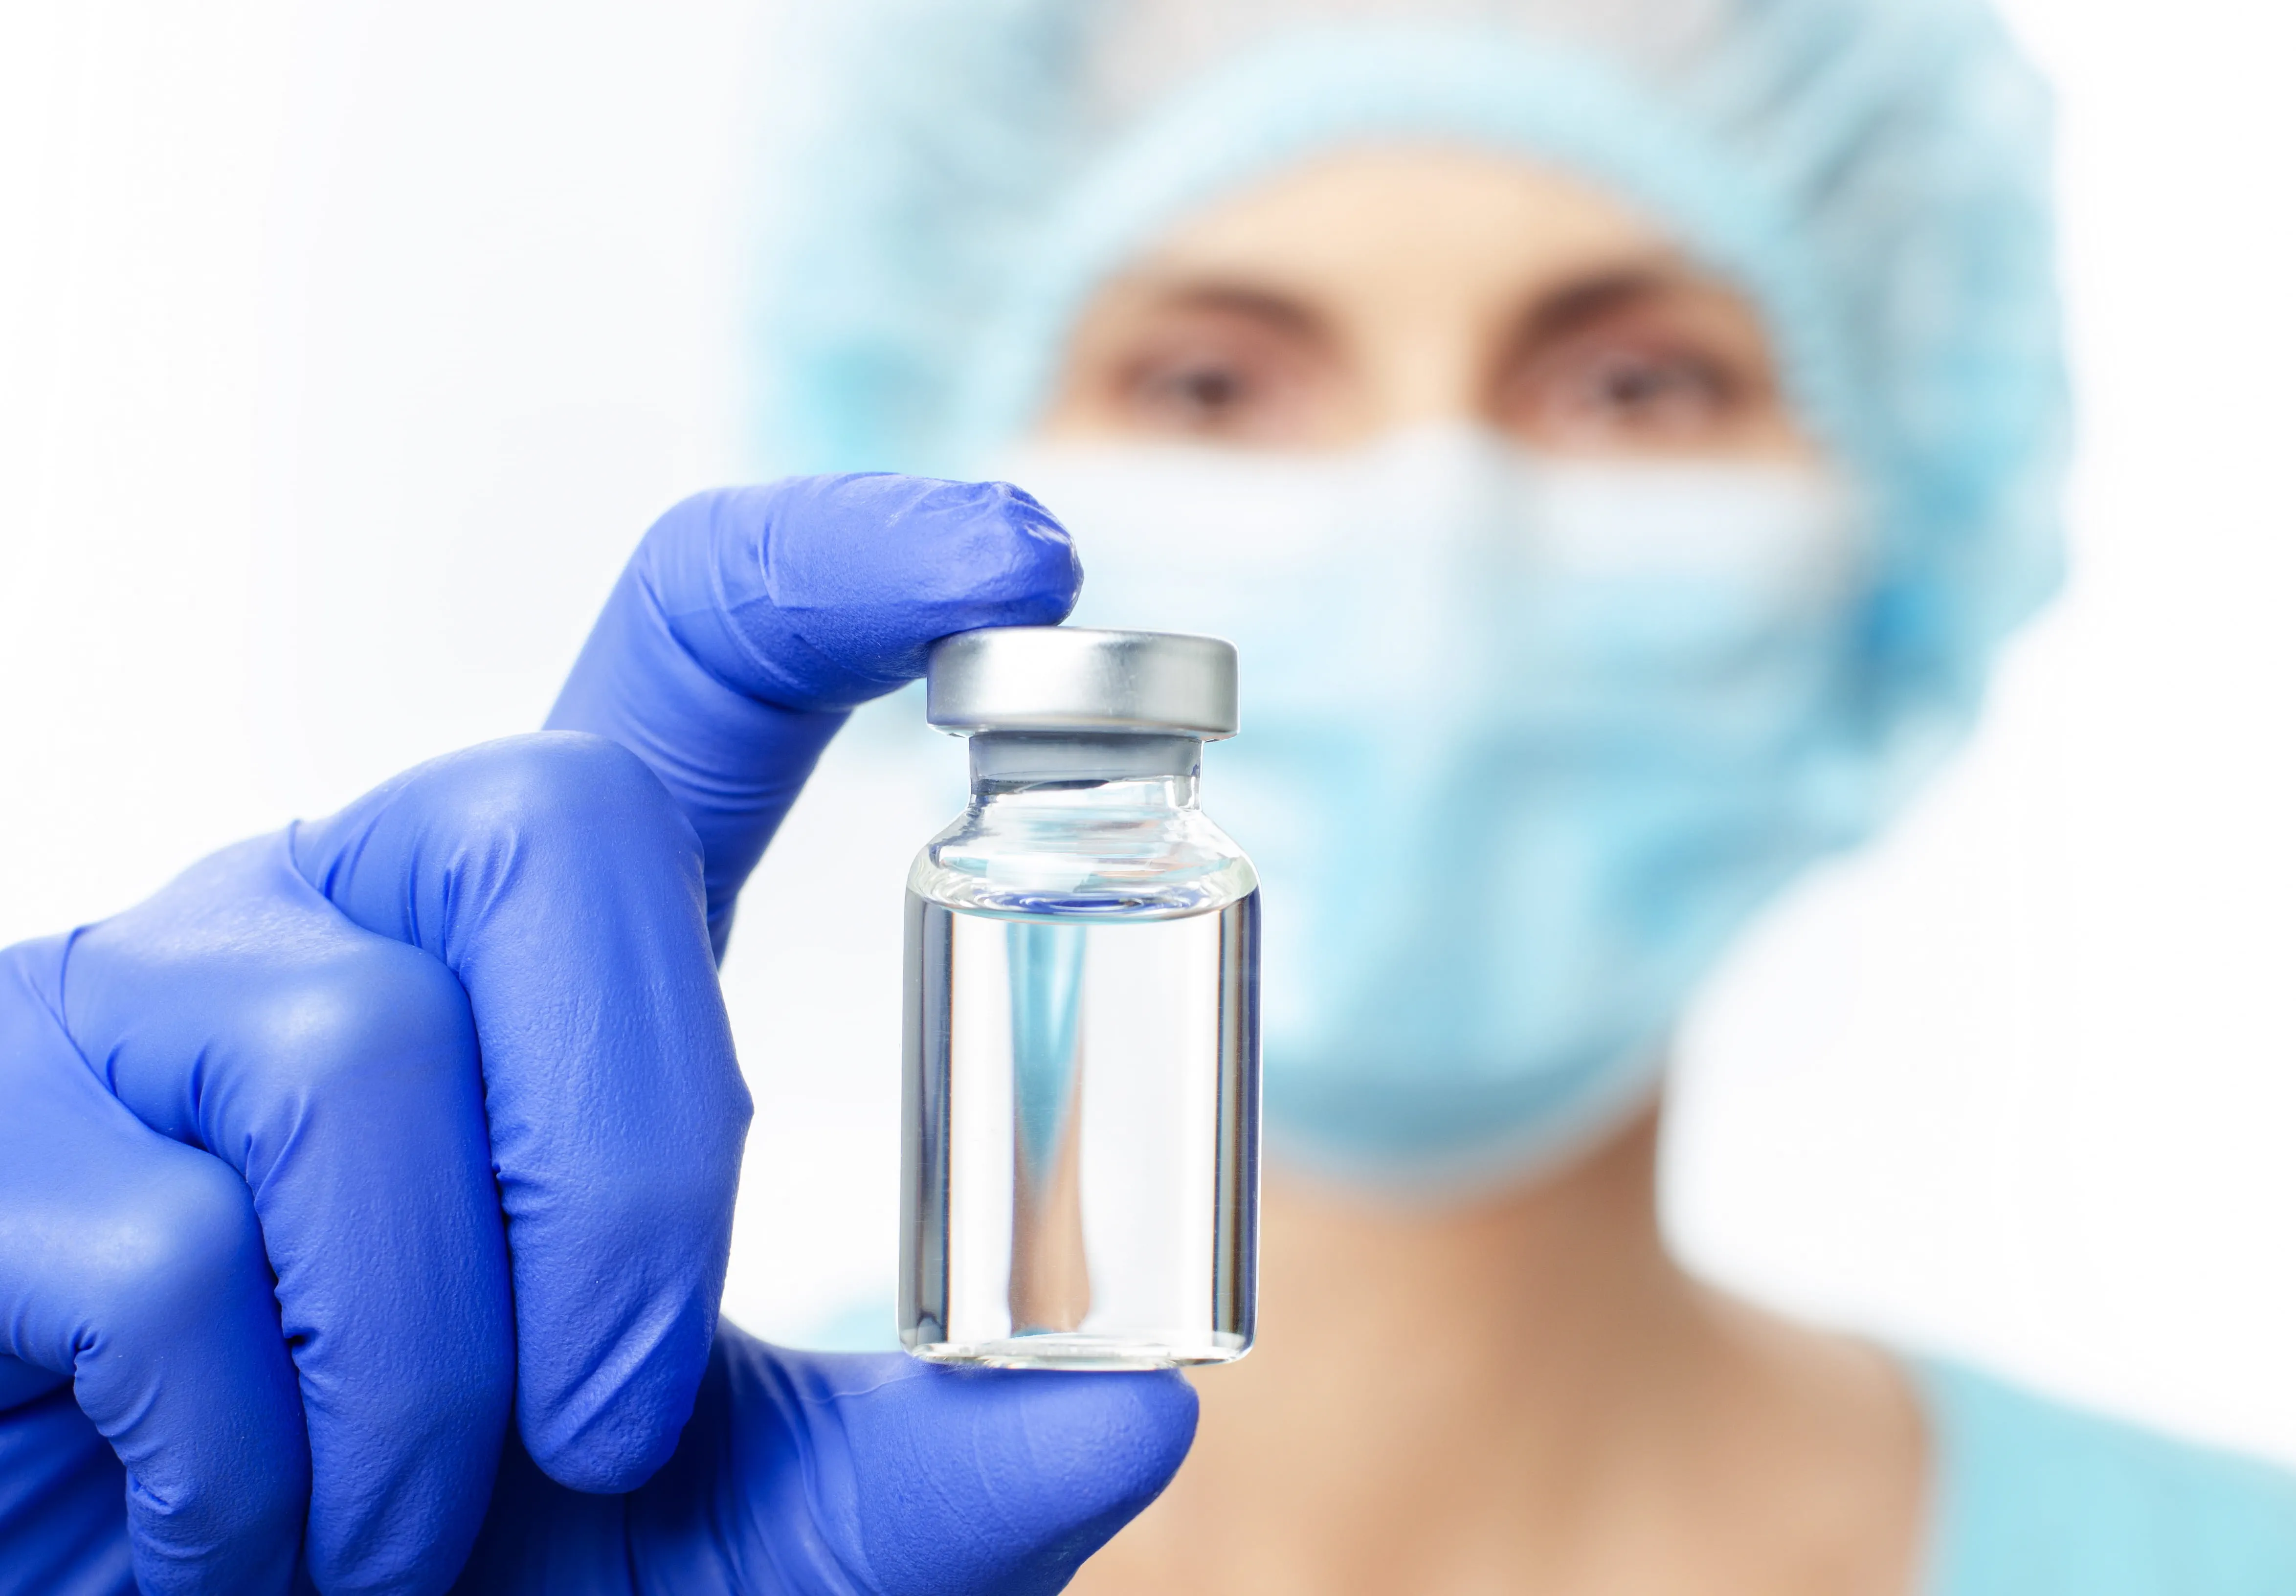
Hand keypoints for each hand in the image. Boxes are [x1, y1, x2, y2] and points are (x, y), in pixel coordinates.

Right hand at [0, 475, 1195, 1593]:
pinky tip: (226, 1534)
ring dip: (425, 1374)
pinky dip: (245, 1464)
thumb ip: (916, 1482)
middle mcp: (349, 910)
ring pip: (356, 1051)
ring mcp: (151, 995)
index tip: (1020, 566)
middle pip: (548, 816)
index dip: (848, 573)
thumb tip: (1131, 1420)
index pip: (694, 655)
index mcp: (545, 959)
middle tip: (614, 1423)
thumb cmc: (459, 1573)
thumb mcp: (725, 1537)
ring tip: (389, 1534)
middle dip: (632, 1156)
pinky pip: (162, 1246)